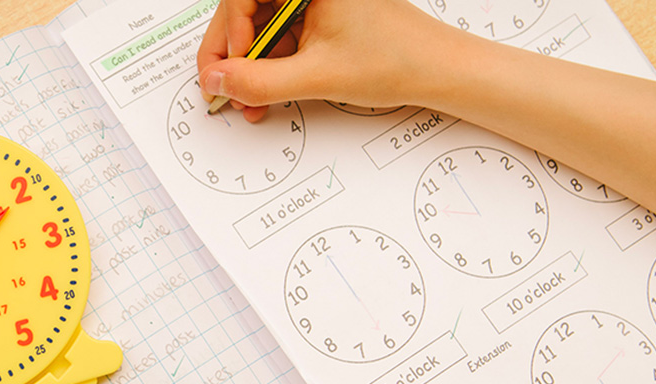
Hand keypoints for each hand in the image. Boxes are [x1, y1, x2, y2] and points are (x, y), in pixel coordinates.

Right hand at [196, 0, 463, 121]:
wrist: (439, 72)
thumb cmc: (397, 59)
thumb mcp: (317, 75)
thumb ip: (259, 81)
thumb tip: (216, 80)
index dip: (227, 33)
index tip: (227, 67)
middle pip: (245, 11)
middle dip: (232, 55)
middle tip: (222, 89)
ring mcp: (312, 1)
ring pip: (259, 28)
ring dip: (248, 68)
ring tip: (248, 102)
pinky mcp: (317, 19)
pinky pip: (277, 38)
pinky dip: (268, 67)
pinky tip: (266, 94)